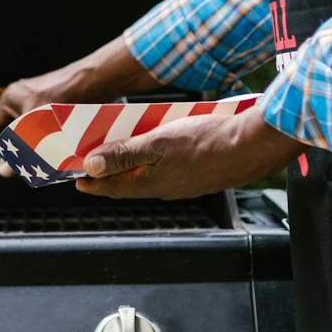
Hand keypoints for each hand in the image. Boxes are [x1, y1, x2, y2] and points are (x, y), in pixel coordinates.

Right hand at [0, 38, 164, 151]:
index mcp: (12, 97)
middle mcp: (25, 96)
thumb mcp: (36, 124)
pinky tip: (57, 145)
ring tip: (40, 154)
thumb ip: (19, 148)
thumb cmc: (65, 93)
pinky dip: (49, 136)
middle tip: (18, 159)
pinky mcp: (58, 103)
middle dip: (16, 144)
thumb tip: (5, 169)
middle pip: (13, 127)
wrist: (95, 81)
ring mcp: (42, 98)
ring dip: (34, 141)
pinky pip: (47, 124)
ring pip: (31, 127)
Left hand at [76, 106, 304, 199]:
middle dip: (112, 176)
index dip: (93, 182)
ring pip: (152, 178)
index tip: (77, 179)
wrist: (254, 146)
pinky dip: (158, 164)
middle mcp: (166, 189)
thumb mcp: (157, 143)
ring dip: (135, 169)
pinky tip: (162, 151)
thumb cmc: (207, 141)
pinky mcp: (202, 176)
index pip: (112, 186)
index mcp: (151, 183)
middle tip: (95, 168)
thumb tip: (90, 167)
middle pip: (130, 183)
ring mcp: (186, 185)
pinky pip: (171, 172)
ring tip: (124, 156)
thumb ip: (123, 154)